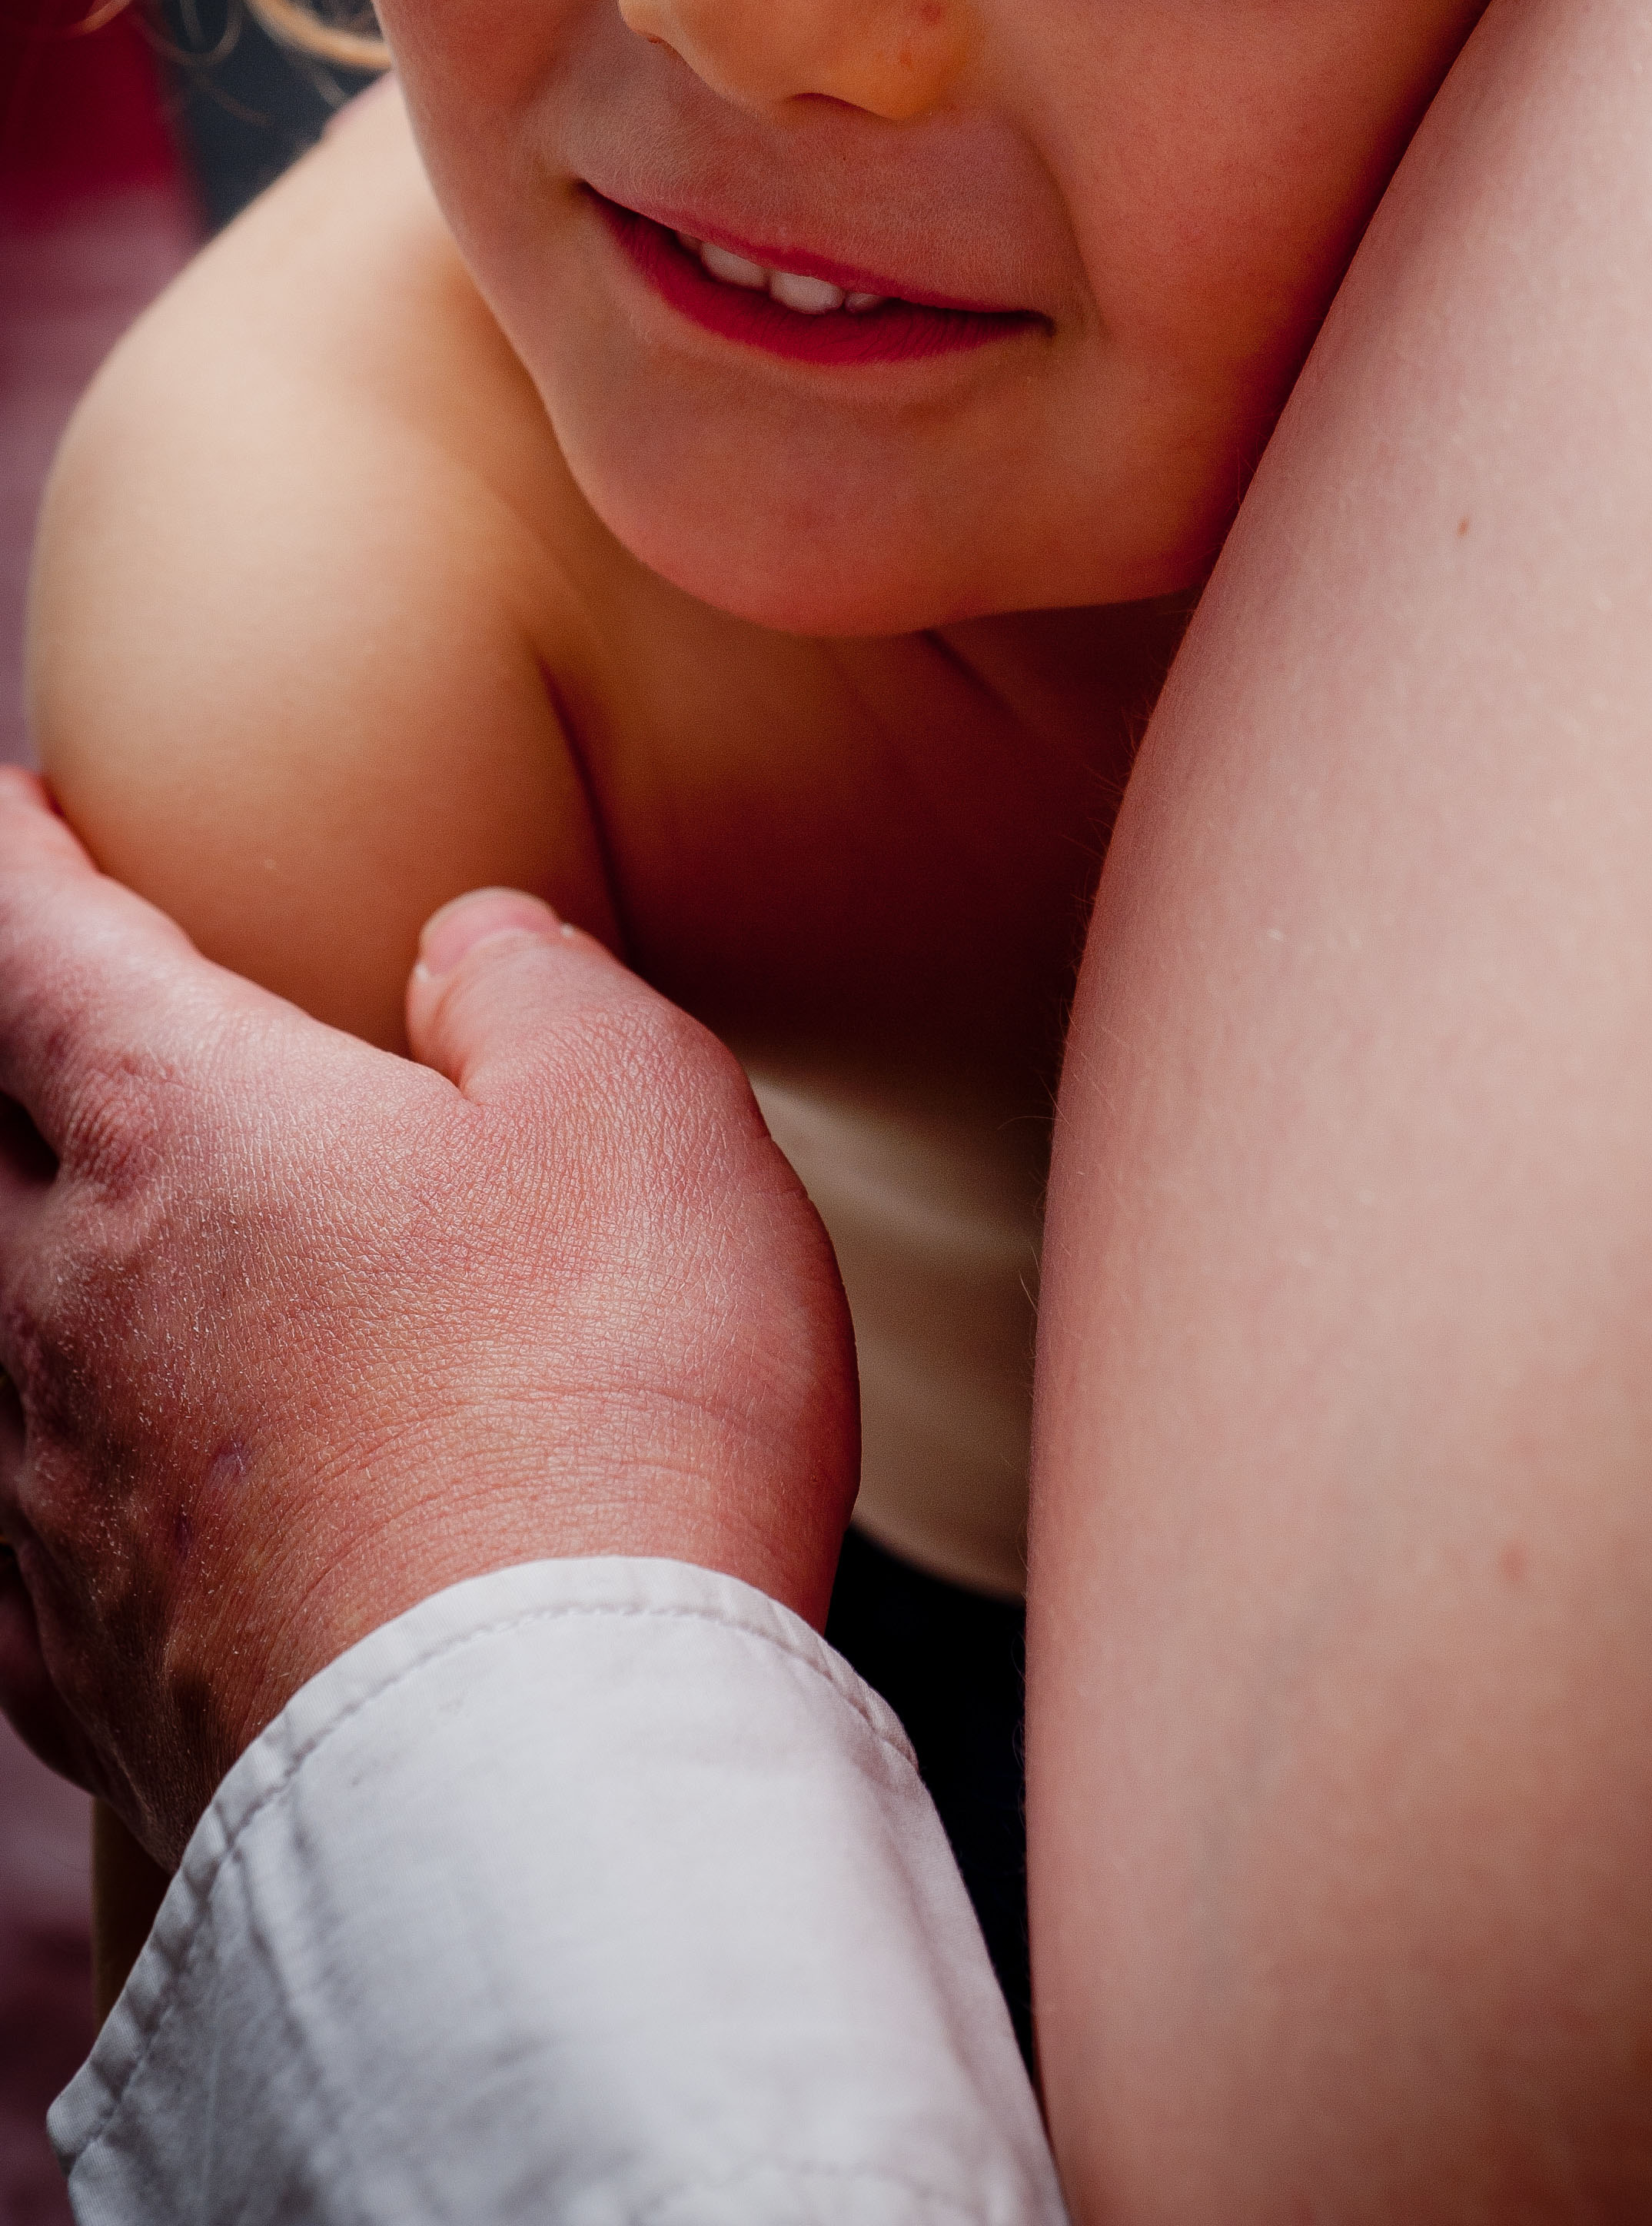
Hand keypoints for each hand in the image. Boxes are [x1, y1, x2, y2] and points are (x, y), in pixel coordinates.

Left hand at [0, 767, 856, 1867]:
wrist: (541, 1786)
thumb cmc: (608, 1406)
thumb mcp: (640, 1102)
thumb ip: (528, 978)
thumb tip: (459, 947)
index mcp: (174, 1121)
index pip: (22, 934)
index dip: (19, 856)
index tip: (28, 814)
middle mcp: (58, 1300)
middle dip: (20, 1065)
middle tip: (88, 1029)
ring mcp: (46, 1503)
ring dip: (40, 1269)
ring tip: (120, 1251)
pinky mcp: (78, 1676)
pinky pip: (12, 1530)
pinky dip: (52, 1469)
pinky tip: (121, 1493)